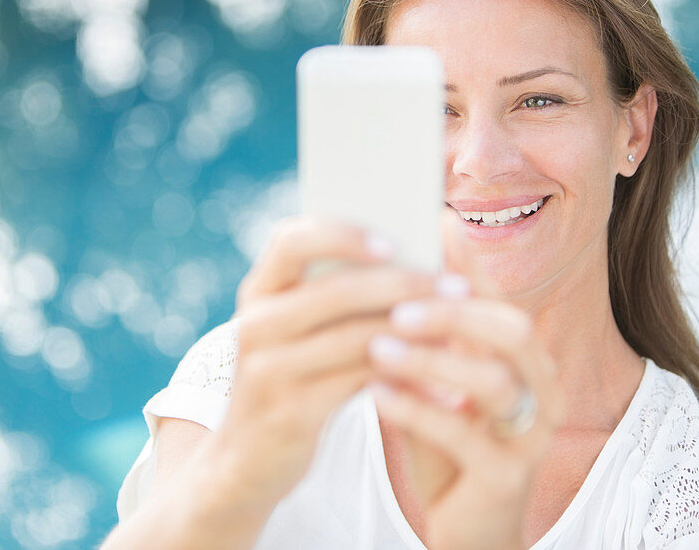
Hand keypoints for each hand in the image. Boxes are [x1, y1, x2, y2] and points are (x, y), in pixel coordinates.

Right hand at [214, 216, 439, 510]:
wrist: (243, 463)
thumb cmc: (289, 382)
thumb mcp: (294, 334)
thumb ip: (335, 300)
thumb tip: (419, 265)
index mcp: (258, 292)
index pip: (292, 240)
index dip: (343, 235)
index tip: (393, 241)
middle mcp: (256, 324)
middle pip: (335, 291)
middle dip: (403, 285)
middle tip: (455, 287)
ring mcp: (268, 370)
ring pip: (355, 338)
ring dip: (413, 331)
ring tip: (456, 329)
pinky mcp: (290, 412)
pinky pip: (359, 382)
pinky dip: (403, 375)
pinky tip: (437, 379)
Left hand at [369, 291, 564, 549]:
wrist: (469, 534)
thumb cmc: (450, 454)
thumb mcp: (437, 391)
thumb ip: (425, 349)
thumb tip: (387, 287)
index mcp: (530, 366)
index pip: (503, 306)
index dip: (462, 282)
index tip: (409, 268)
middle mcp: (544, 395)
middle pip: (513, 331)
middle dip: (453, 314)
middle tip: (397, 310)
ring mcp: (531, 438)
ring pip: (492, 381)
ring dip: (430, 360)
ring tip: (377, 350)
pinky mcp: (507, 478)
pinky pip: (461, 433)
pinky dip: (414, 408)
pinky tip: (376, 394)